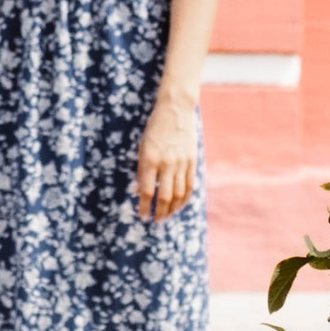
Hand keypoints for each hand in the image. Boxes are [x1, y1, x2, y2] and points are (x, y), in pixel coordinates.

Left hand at [135, 97, 196, 221]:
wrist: (175, 109)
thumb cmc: (154, 128)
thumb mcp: (142, 147)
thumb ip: (141, 170)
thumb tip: (138, 192)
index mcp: (150, 159)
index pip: (148, 191)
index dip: (145, 207)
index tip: (143, 216)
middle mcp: (167, 163)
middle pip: (165, 196)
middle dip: (160, 212)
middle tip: (156, 221)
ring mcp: (181, 162)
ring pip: (179, 194)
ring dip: (172, 209)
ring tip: (166, 216)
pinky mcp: (192, 161)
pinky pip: (190, 185)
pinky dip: (185, 198)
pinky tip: (179, 205)